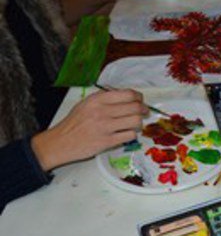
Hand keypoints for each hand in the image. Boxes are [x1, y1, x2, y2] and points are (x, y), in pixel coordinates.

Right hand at [31, 90, 147, 170]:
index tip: (140, 101)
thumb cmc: (74, 123)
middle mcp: (102, 111)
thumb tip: (125, 95)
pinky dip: (132, 134)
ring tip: (134, 124)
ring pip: (136, 121)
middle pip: (135, 107)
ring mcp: (105, 127)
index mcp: (97, 100)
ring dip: (139, 123)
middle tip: (144, 112)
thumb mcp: (85, 103)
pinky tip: (126, 134)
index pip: (128, 94)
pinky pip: (130, 135)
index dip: (139, 97)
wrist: (61, 142)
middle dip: (144, 109)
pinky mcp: (107, 141)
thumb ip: (104, 97)